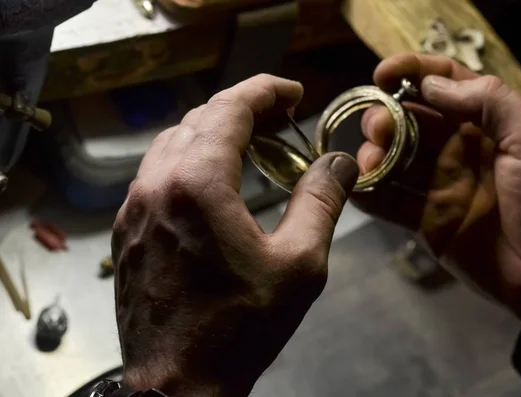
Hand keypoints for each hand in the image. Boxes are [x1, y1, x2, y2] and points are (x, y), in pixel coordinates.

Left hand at [112, 74, 357, 396]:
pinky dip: (190, 159)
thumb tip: (341, 162)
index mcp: (197, 184)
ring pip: (174, 143)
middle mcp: (156, 184)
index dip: (265, 92)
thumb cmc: (241, 327)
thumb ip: (321, 201)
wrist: (177, 386)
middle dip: (244, 110)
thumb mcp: (300, 264)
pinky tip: (215, 182)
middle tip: (282, 120)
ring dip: (214, 132)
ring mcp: (134, 207)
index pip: (230, 109)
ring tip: (252, 146)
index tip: (293, 92)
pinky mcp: (128, 230)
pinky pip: (157, 173)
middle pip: (199, 119)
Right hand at [354, 54, 520, 355]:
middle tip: (377, 128)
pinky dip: (367, 193)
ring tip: (368, 161)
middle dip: (386, 117)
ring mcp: (439, 186)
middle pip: (409, 121)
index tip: (383, 74)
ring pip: (393, 160)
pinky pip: (389, 203)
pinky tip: (354, 186)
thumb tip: (431, 84)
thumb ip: (489, 102)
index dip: (412, 73)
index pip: (444, 84)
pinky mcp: (425, 222)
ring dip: (373, 155)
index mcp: (487, 123)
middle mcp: (458, 149)